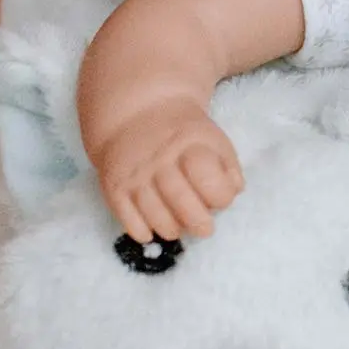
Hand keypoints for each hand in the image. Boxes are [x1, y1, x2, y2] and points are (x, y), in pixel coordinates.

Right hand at [94, 100, 243, 241]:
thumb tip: (233, 192)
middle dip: (198, 222)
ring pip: (154, 215)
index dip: (220, 196)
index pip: (207, 178)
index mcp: (189, 145)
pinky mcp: (114, 188)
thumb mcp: (213, 140)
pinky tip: (153, 229)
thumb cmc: (184, 136)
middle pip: (180, 200)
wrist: (136, 116)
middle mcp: (159, 161)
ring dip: (171, 229)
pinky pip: (127, 220)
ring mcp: (135, 176)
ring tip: (179, 228)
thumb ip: (228, 167)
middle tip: (205, 228)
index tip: (221, 200)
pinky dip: (142, 232)